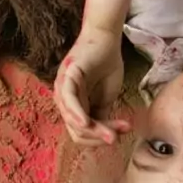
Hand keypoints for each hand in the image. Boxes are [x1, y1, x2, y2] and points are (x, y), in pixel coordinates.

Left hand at [53, 27, 129, 144]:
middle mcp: (63, 101)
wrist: (107, 42)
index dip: (98, 139)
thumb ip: (102, 117)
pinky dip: (76, 113)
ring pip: (73, 120)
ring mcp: (62, 88)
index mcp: (72, 108)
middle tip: (117, 137)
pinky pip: (67, 99)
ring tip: (112, 133)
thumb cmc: (105, 68)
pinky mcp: (66, 76)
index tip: (119, 135)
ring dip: (94, 130)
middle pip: (77, 132)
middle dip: (98, 137)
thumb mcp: (105, 99)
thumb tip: (106, 138)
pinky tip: (86, 122)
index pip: (81, 134)